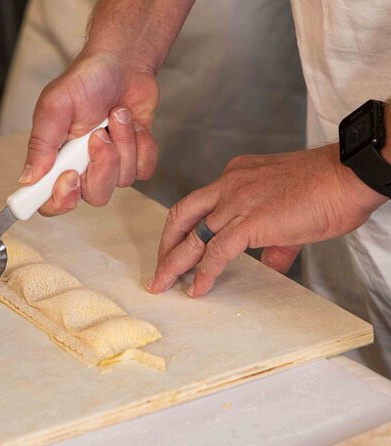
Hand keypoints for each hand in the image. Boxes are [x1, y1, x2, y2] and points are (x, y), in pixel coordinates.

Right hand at [20, 50, 159, 215]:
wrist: (122, 63)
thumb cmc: (85, 79)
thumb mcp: (55, 105)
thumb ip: (42, 143)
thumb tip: (28, 178)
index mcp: (55, 160)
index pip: (50, 202)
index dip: (61, 200)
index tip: (70, 176)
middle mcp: (82, 168)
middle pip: (95, 195)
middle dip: (103, 164)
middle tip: (99, 134)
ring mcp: (110, 164)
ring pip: (122, 181)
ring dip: (124, 143)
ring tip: (116, 115)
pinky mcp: (135, 157)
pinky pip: (144, 170)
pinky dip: (143, 145)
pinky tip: (134, 124)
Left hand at [146, 144, 387, 296]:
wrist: (349, 175)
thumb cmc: (327, 189)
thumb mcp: (289, 213)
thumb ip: (274, 241)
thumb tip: (270, 263)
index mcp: (235, 177)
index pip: (198, 203)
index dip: (183, 227)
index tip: (176, 246)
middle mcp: (229, 185)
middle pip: (182, 215)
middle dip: (166, 244)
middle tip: (159, 268)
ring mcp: (237, 202)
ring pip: (192, 236)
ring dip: (173, 263)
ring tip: (161, 284)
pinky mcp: (250, 221)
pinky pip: (216, 252)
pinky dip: (203, 273)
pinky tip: (197, 288)